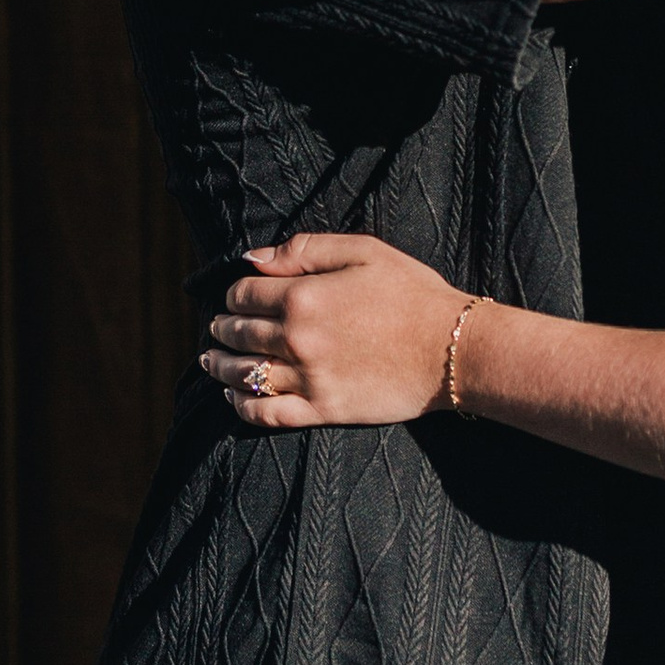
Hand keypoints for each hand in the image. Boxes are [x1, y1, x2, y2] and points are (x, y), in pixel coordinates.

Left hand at [202, 234, 466, 428]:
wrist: (453, 347)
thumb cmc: (412, 293)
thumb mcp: (363, 251)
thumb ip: (303, 250)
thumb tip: (252, 258)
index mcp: (302, 296)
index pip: (242, 294)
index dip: (233, 294)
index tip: (236, 297)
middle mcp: (297, 339)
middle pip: (237, 333)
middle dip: (222, 328)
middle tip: (218, 328)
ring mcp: (308, 378)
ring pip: (243, 374)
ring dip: (219, 366)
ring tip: (211, 362)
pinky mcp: (323, 409)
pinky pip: (266, 413)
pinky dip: (241, 406)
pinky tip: (233, 397)